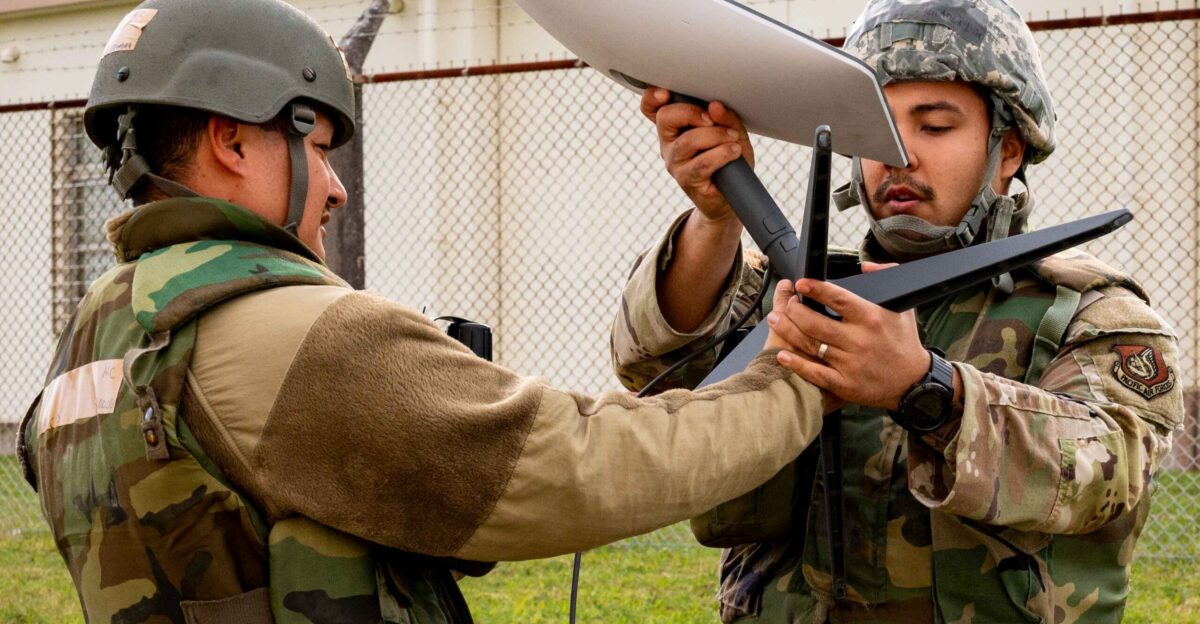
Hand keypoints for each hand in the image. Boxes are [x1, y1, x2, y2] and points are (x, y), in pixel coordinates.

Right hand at [640, 87, 755, 223]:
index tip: (666, 93)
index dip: (652, 98)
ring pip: (688, 141)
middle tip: (712, 120)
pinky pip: (702, 162)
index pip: (651, 109)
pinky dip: (722, 153)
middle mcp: (669, 144)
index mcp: (675, 128)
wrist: (729, 198)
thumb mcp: (732, 133)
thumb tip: (714, 106)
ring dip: (715, 136)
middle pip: (665, 117)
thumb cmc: (728, 161)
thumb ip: (726, 117)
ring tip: (732, 140)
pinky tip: (734, 152)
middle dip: (691, 112)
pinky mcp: (686, 180)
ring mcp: (675, 163)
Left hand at [766, 270, 929, 409]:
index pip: (838, 298)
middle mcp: (859, 340)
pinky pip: (815, 373)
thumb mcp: (903, 307)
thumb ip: (888, 278)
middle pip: (816, 322)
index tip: (800, 283)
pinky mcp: (845, 384)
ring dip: (788, 331)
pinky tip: (782, 354)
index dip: (816, 289)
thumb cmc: (904, 343)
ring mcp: (851, 363)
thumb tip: (866, 265)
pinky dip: (796, 364)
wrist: (913, 382)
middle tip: (784, 304)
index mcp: (871, 317)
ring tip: (774, 320)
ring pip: (811, 344)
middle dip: (794, 311)